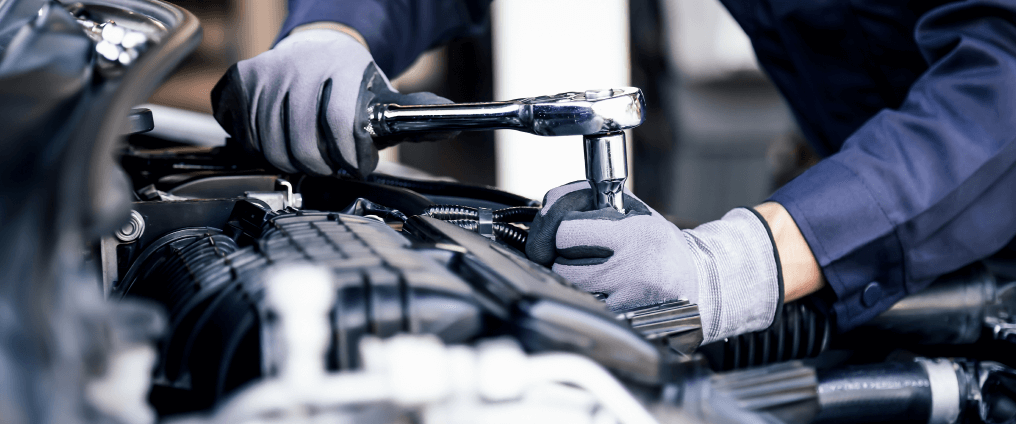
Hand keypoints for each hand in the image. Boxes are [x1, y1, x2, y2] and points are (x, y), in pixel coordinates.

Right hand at [211, 28, 456, 177]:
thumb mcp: (386, 96)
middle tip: (332, 167)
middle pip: (301, 144)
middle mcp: (299, 66)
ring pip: (270, 145)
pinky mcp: (241, 82)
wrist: (319, 47)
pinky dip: (261, 148)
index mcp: (340, 67)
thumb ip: (417, 115)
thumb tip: (452, 123)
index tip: (356, 166)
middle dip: (321, 167)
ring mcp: (267, 73)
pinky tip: (280, 141)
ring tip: (309, 156)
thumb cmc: (353, 82)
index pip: (340, 125)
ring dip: (291, 162)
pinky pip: (245, 134)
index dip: (349, 157)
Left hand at [526, 181, 782, 343]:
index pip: (566, 232)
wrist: (701, 282)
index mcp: (633, 235)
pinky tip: (602, 292)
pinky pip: (588, 310)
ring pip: (572, 291)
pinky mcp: (627, 322)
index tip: (567, 233)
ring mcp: (628, 300)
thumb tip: (549, 200)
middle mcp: (631, 268)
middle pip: (562, 267)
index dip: (559, 230)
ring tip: (590, 272)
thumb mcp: (636, 213)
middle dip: (561, 259)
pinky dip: (587, 301)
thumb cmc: (661, 245)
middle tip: (575, 255)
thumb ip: (594, 202)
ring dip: (571, 282)